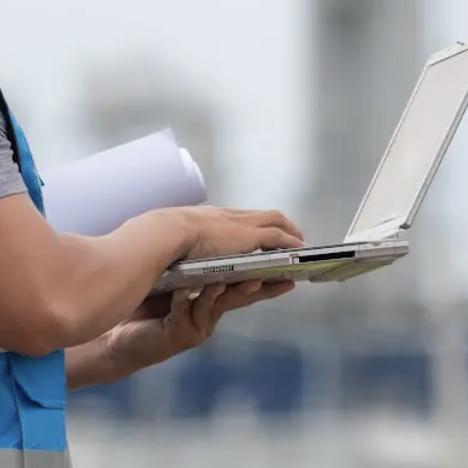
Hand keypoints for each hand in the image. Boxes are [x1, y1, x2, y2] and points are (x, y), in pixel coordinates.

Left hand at [105, 280, 294, 373]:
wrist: (116, 339)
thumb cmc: (144, 306)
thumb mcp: (177, 282)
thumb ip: (197, 268)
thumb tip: (215, 232)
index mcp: (212, 299)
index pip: (248, 286)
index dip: (271, 279)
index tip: (294, 269)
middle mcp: (210, 315)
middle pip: (242, 296)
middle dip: (261, 285)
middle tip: (282, 275)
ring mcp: (197, 326)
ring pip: (218, 304)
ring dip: (229, 289)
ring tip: (243, 278)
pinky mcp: (180, 335)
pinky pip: (187, 314)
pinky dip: (188, 301)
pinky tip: (184, 291)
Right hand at [173, 206, 303, 260]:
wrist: (169, 232)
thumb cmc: (167, 237)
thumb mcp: (179, 235)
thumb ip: (186, 239)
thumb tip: (178, 248)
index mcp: (216, 216)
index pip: (245, 217)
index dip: (258, 224)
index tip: (264, 232)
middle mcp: (232, 216)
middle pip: (265, 215)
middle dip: (281, 225)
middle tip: (292, 236)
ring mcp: (242, 224)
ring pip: (276, 221)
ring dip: (291, 232)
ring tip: (300, 245)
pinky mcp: (249, 236)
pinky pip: (278, 238)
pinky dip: (290, 242)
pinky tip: (298, 251)